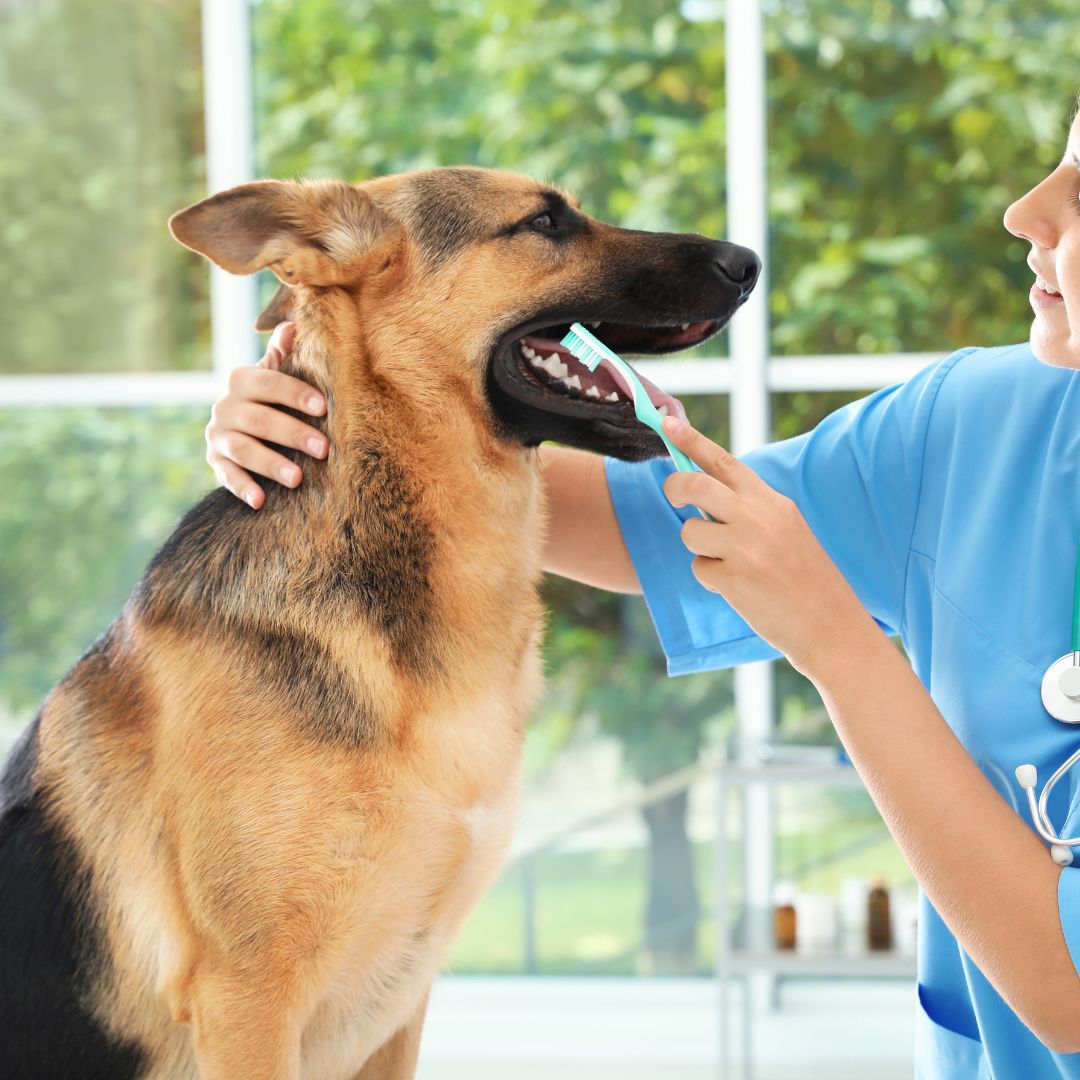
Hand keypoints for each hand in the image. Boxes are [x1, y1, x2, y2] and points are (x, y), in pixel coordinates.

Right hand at [204, 322, 327, 507]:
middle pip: (260, 419)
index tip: (323, 407)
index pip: (269, 383)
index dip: (295, 394)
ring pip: (244, 449)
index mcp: (242, 380)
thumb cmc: (270, 397)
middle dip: (293, 434)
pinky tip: (260, 501)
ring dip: (271, 464)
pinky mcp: (215, 461)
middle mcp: (225, 406)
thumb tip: (294, 323)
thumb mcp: (275, 374)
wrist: (238, 425)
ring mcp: (218, 435)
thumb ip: (284, 353)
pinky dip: (242, 487)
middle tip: (324, 449)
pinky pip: (226, 475)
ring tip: (298, 478)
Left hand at [660, 415, 870, 676]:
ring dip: (699, 549)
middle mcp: (758, 517)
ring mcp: (746, 547)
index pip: (724, 462)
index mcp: (772, 502)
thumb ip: (750, 510)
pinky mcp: (735, 578)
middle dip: (674, 487)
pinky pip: (700, 569)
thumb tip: (703, 494)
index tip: (666, 422)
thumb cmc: (805, 578)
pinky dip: (712, 580)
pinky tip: (740, 589)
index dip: (692, 440)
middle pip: (695, 485)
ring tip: (729, 564)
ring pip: (690, 532)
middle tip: (673, 497)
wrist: (832, 626)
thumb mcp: (787, 529)